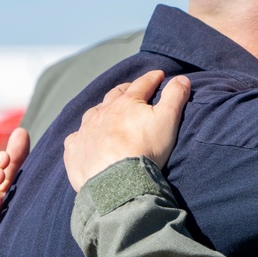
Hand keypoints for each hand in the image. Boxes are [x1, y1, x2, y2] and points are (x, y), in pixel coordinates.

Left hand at [64, 70, 190, 192]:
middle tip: (131, 89)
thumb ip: (175, 97)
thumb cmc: (145, 148)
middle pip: (114, 96)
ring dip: (101, 110)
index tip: (159, 74)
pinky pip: (76, 139)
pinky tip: (85, 139)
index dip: (152, 78)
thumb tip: (182, 78)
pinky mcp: (75, 151)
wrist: (116, 181)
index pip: (142, 85)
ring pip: (93, 114)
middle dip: (125, 90)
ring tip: (106, 112)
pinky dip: (82, 136)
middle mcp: (103, 112)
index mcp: (126, 103)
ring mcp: (86, 131)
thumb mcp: (167, 120)